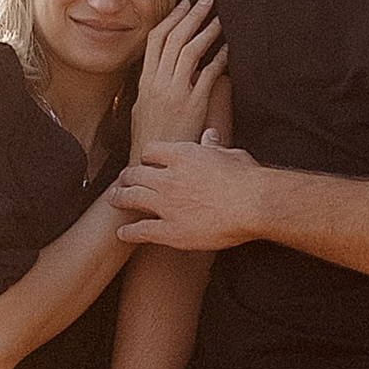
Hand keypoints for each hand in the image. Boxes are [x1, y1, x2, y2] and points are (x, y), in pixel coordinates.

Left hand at [113, 135, 270, 253]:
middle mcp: (168, 178)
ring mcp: (166, 205)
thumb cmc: (247, 178)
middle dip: (127, 177)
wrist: (253, 204)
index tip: (145, 161)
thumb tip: (210, 135)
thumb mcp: (230, 154)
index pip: (151, 150)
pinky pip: (141, 230)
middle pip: (135, 174)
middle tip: (122, 181)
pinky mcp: (170, 230)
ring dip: (120, 198)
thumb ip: (214, 146)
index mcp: (182, 155)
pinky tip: (121, 233)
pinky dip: (128, 232)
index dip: (146, 156)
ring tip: (115, 199)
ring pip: (132, 198)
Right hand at [129, 0, 227, 149]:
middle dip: (192, 16)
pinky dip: (219, 59)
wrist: (150, 163)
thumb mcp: (141, 107)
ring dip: (207, 32)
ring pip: (191, 51)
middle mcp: (158, 82)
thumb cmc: (149, 137)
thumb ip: (152, 85)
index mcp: (145, 80)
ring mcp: (175, 92)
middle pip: (175, 38)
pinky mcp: (193, 104)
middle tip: (207, 0)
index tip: (183, 5)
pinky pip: (208, 74)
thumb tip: (162, 70)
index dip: (171, 19)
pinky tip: (228, 50)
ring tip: (219, 19)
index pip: (156, 39)